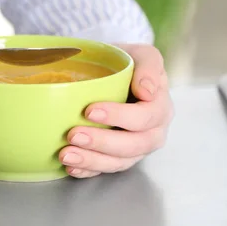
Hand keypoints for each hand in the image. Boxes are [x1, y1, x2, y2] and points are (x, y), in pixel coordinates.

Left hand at [59, 44, 173, 177]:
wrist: (111, 73)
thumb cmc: (126, 64)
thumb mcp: (141, 54)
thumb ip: (149, 65)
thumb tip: (147, 91)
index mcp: (160, 107)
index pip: (145, 117)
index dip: (119, 117)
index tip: (89, 110)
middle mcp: (152, 132)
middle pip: (132, 145)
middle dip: (102, 142)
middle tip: (73, 135)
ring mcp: (135, 148)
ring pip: (118, 162)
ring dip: (91, 160)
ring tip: (66, 155)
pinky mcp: (118, 158)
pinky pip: (105, 169)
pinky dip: (88, 170)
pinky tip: (71, 168)